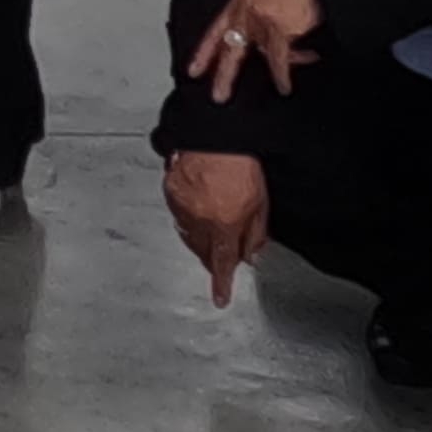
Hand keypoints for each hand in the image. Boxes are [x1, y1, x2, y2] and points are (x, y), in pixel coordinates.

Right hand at [164, 149, 272, 304]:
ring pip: (189, 236)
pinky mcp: (170, 190)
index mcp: (224, 225)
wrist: (215, 133)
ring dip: (201, 242)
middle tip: (219, 263)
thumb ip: (255, 233)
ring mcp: (181, 205)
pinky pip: (179, 215)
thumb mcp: (261, 202)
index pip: (223, 263)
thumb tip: (252, 255)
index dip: (221, 284)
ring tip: (211, 235)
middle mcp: (199, 219)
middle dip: (213, 260)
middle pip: (203, 252)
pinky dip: (189, 220)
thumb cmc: (241, 163)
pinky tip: (197, 213)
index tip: (220, 298)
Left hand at [193, 0, 323, 102]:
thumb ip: (259, 21)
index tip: (193, 71)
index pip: (215, 31)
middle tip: (219, 96)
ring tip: (283, 86)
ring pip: (264, 55)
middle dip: (224, 75)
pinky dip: (282, 74)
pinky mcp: (278, 30)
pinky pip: (279, 60)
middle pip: (230, 49)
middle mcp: (245, 13)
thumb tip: (268, 52)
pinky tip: (284, 86)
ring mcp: (259, 22)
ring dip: (279, 70)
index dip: (204, 53)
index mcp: (239, 2)